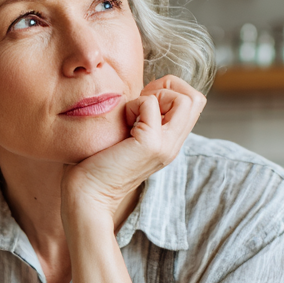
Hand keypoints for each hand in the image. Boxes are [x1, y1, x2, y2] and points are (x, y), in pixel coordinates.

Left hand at [61, 75, 205, 224]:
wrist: (87, 195)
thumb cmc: (97, 164)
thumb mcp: (128, 136)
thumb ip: (141, 119)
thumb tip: (142, 93)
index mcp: (169, 143)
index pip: (193, 104)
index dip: (171, 92)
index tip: (143, 101)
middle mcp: (173, 145)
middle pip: (196, 99)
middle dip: (169, 87)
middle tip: (142, 101)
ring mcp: (165, 146)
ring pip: (186, 99)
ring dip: (156, 94)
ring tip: (134, 111)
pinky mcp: (150, 145)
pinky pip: (151, 104)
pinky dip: (134, 103)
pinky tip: (122, 122)